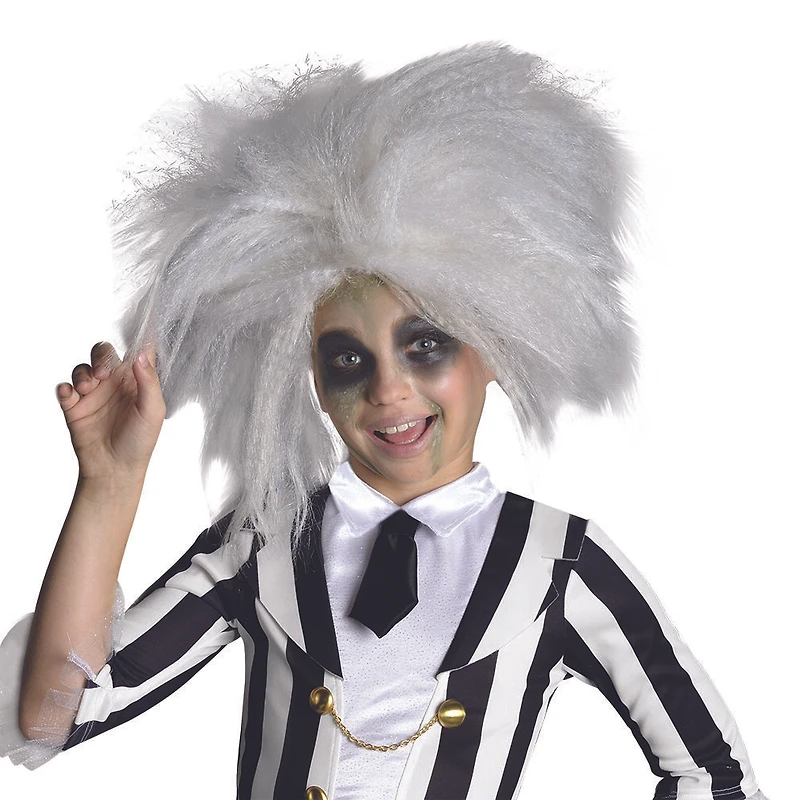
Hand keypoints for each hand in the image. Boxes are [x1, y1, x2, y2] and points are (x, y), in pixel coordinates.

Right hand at [56, 342, 165, 482]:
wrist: (116, 470)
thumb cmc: (140, 442)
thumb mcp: (153, 411)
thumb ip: (149, 381)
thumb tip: (141, 353)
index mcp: (137, 382)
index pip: (135, 353)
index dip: (135, 340)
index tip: (136, 330)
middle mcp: (114, 384)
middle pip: (103, 354)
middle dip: (100, 357)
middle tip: (102, 374)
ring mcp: (94, 395)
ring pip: (83, 369)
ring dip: (82, 374)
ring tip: (87, 388)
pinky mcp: (75, 408)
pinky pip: (65, 389)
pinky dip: (65, 388)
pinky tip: (70, 394)